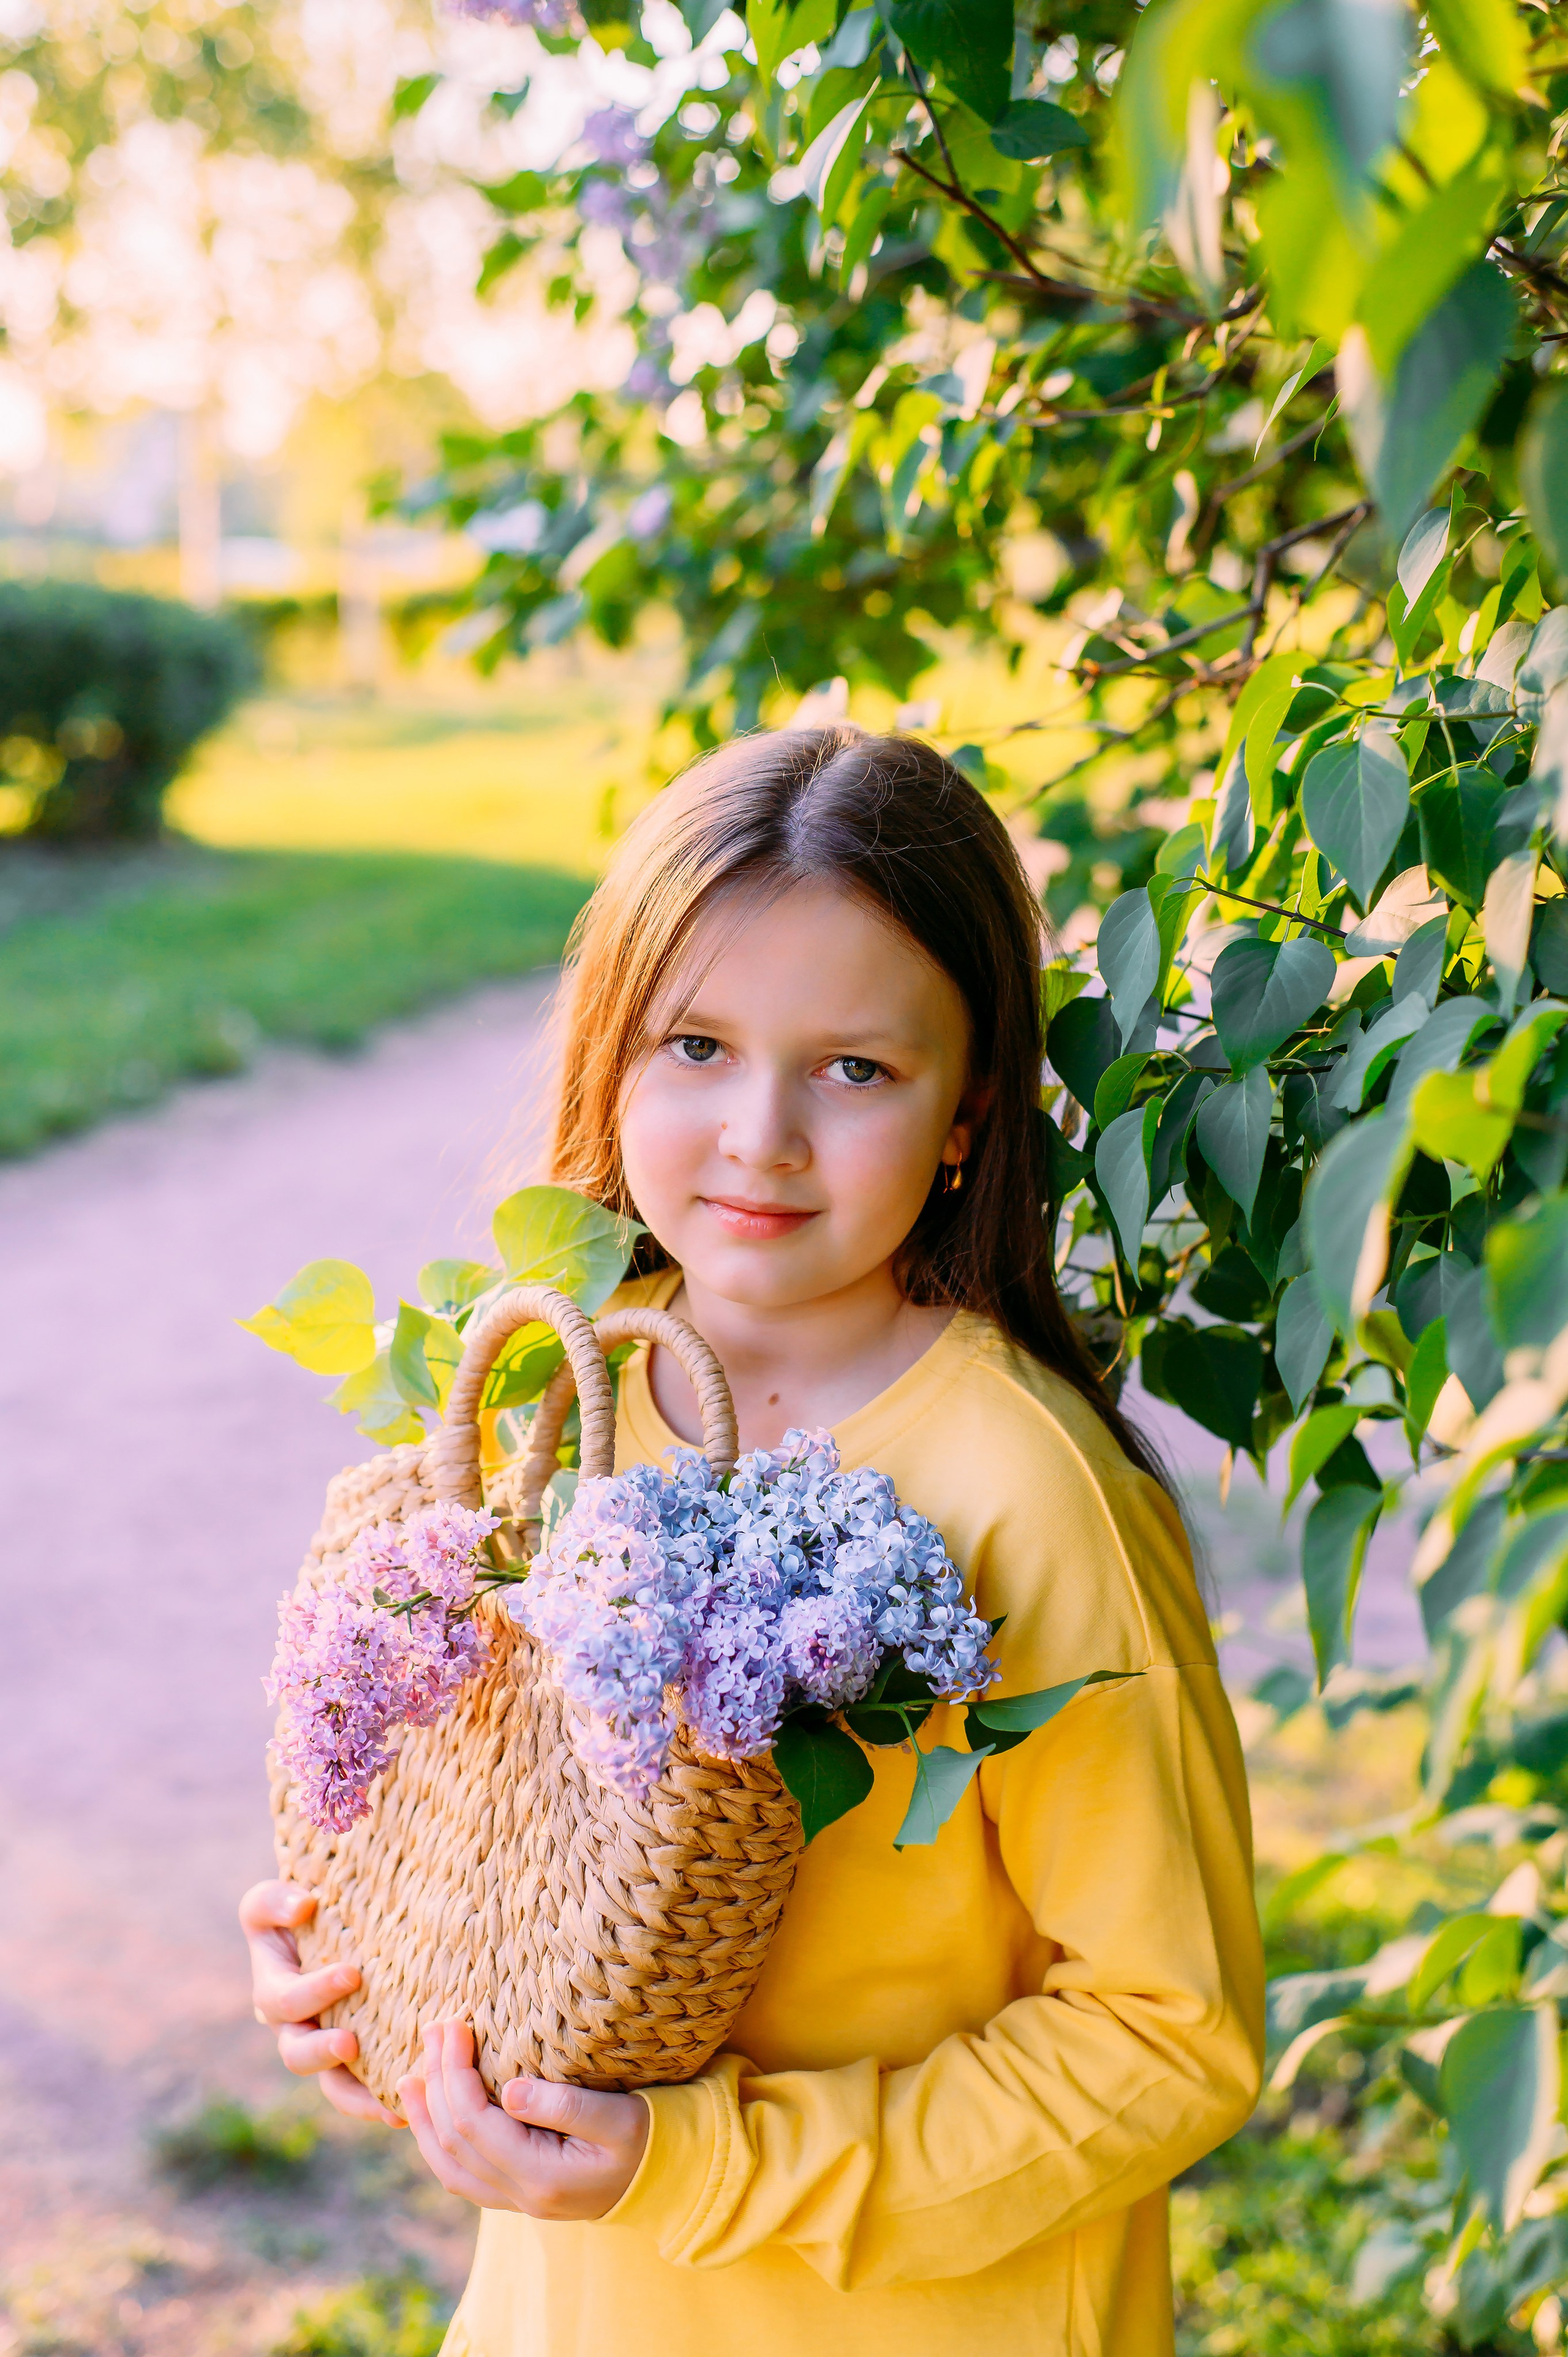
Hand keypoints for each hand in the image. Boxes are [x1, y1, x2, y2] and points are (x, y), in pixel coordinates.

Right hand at [239, 1877, 401, 2126]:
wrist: (330, 1926)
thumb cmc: (299, 1909)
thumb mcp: (272, 1901)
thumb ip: (275, 1901)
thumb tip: (302, 1907)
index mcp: (272, 1991)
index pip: (283, 2000)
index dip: (313, 1992)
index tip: (352, 1974)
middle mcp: (294, 2028)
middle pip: (297, 2054)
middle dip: (323, 2051)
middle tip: (351, 2043)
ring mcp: (324, 2047)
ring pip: (332, 2085)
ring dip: (356, 2096)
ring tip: (388, 2104)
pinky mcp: (356, 2060)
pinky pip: (361, 2091)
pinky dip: (380, 2102)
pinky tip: (406, 2113)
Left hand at [400, 2020, 648, 2218]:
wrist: (668, 2178)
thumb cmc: (648, 2138)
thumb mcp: (619, 2118)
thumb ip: (565, 2107)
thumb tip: (508, 2091)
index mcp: (540, 2176)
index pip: (475, 2123)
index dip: (454, 2073)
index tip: (454, 2024)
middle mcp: (520, 2195)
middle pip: (456, 2140)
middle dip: (437, 2081)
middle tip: (434, 2029)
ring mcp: (516, 2200)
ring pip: (449, 2166)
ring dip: (426, 2117)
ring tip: (410, 2075)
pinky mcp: (517, 2194)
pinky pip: (462, 2175)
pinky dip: (439, 2143)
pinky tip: (430, 2116)